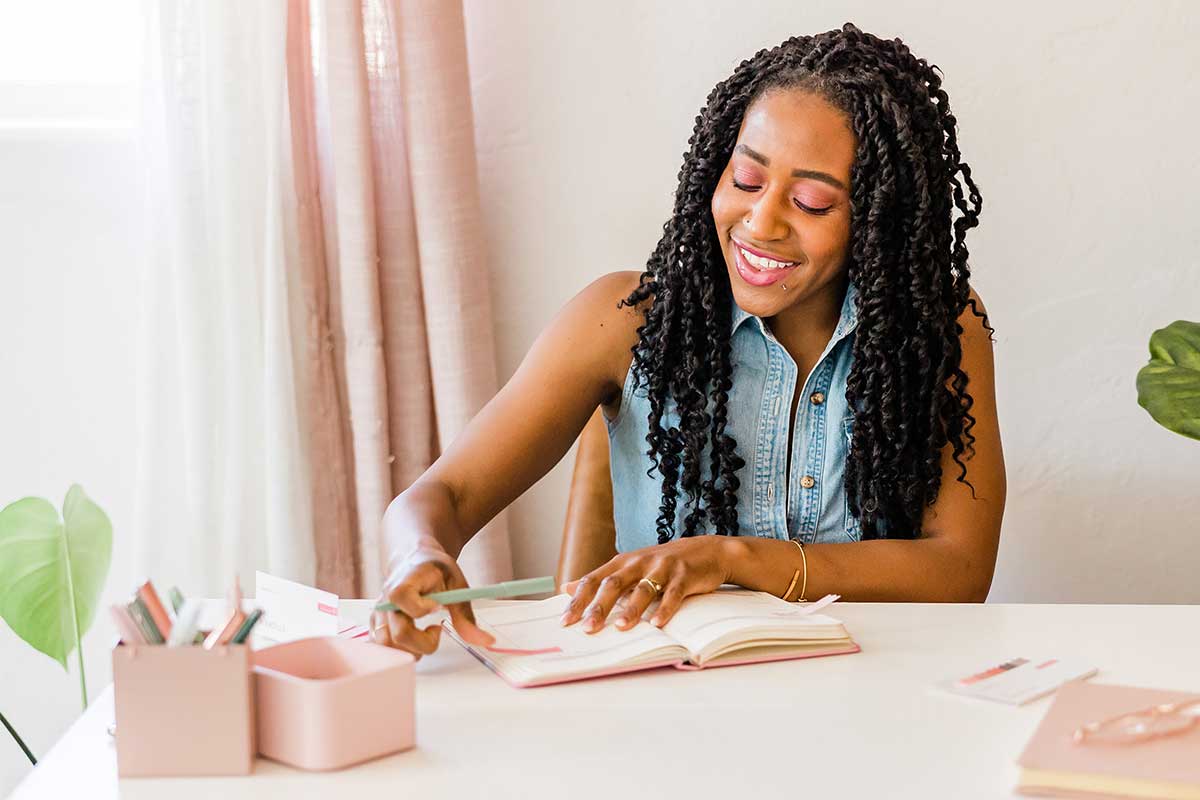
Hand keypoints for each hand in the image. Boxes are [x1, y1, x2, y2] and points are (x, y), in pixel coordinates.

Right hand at [370, 546, 494, 657]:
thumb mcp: (457, 585)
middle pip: (398, 635)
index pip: (405, 602)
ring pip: (388, 647)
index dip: (424, 610)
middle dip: (423, 642)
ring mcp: (378, 616)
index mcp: (403, 583)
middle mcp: (385, 602)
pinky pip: (383, 648)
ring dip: (411, 649)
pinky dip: (401, 650)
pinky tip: (413, 638)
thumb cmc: (435, 570)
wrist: (415, 560)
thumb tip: (486, 641)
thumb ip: (466, 616)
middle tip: (435, 630)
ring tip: (423, 635)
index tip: (438, 607)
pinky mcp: (376, 626)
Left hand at [559, 535, 731, 632]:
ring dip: (632, 609)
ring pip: (643, 589)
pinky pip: (673, 593)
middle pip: (614, 584)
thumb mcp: (629, 568)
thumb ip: (600, 579)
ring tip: (622, 628)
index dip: (579, 600)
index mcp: (622, 563)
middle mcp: (639, 562)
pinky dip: (665, 609)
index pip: (594, 580)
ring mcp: (662, 568)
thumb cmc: (661, 564)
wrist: (706, 551)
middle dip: (599, 607)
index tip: (565, 621)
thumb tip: (566, 587)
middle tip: (588, 629)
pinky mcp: (684, 575)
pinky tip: (657, 624)